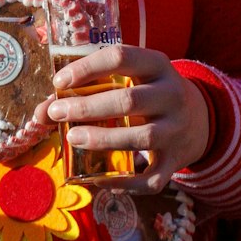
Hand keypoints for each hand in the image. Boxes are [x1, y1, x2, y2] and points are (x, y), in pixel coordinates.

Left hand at [48, 44, 210, 192]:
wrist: (199, 119)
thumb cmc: (148, 94)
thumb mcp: (131, 80)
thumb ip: (88, 89)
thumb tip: (41, 113)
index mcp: (158, 65)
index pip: (120, 57)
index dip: (87, 68)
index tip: (60, 82)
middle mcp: (172, 94)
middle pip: (128, 101)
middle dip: (87, 108)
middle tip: (57, 113)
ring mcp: (177, 129)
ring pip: (141, 138)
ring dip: (102, 140)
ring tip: (72, 138)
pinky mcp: (176, 160)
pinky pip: (150, 178)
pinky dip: (123, 183)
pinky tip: (98, 180)